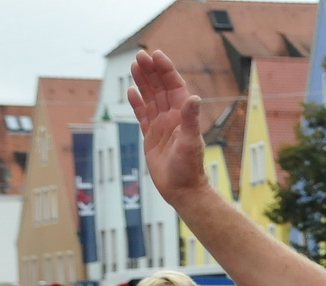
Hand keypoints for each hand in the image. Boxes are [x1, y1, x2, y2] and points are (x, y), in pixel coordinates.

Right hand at [127, 50, 207, 203]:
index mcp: (182, 117)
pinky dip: (137, 103)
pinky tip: (131, 90)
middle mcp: (172, 119)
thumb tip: (194, 97)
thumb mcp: (190, 143)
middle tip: (140, 55)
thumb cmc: (189, 169)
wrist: (183, 190)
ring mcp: (161, 127)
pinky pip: (142, 116)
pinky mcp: (151, 137)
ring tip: (135, 65)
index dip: (166, 71)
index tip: (156, 55)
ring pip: (150, 99)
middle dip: (152, 72)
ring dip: (143, 82)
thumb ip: (190, 120)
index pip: (174, 87)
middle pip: (160, 89)